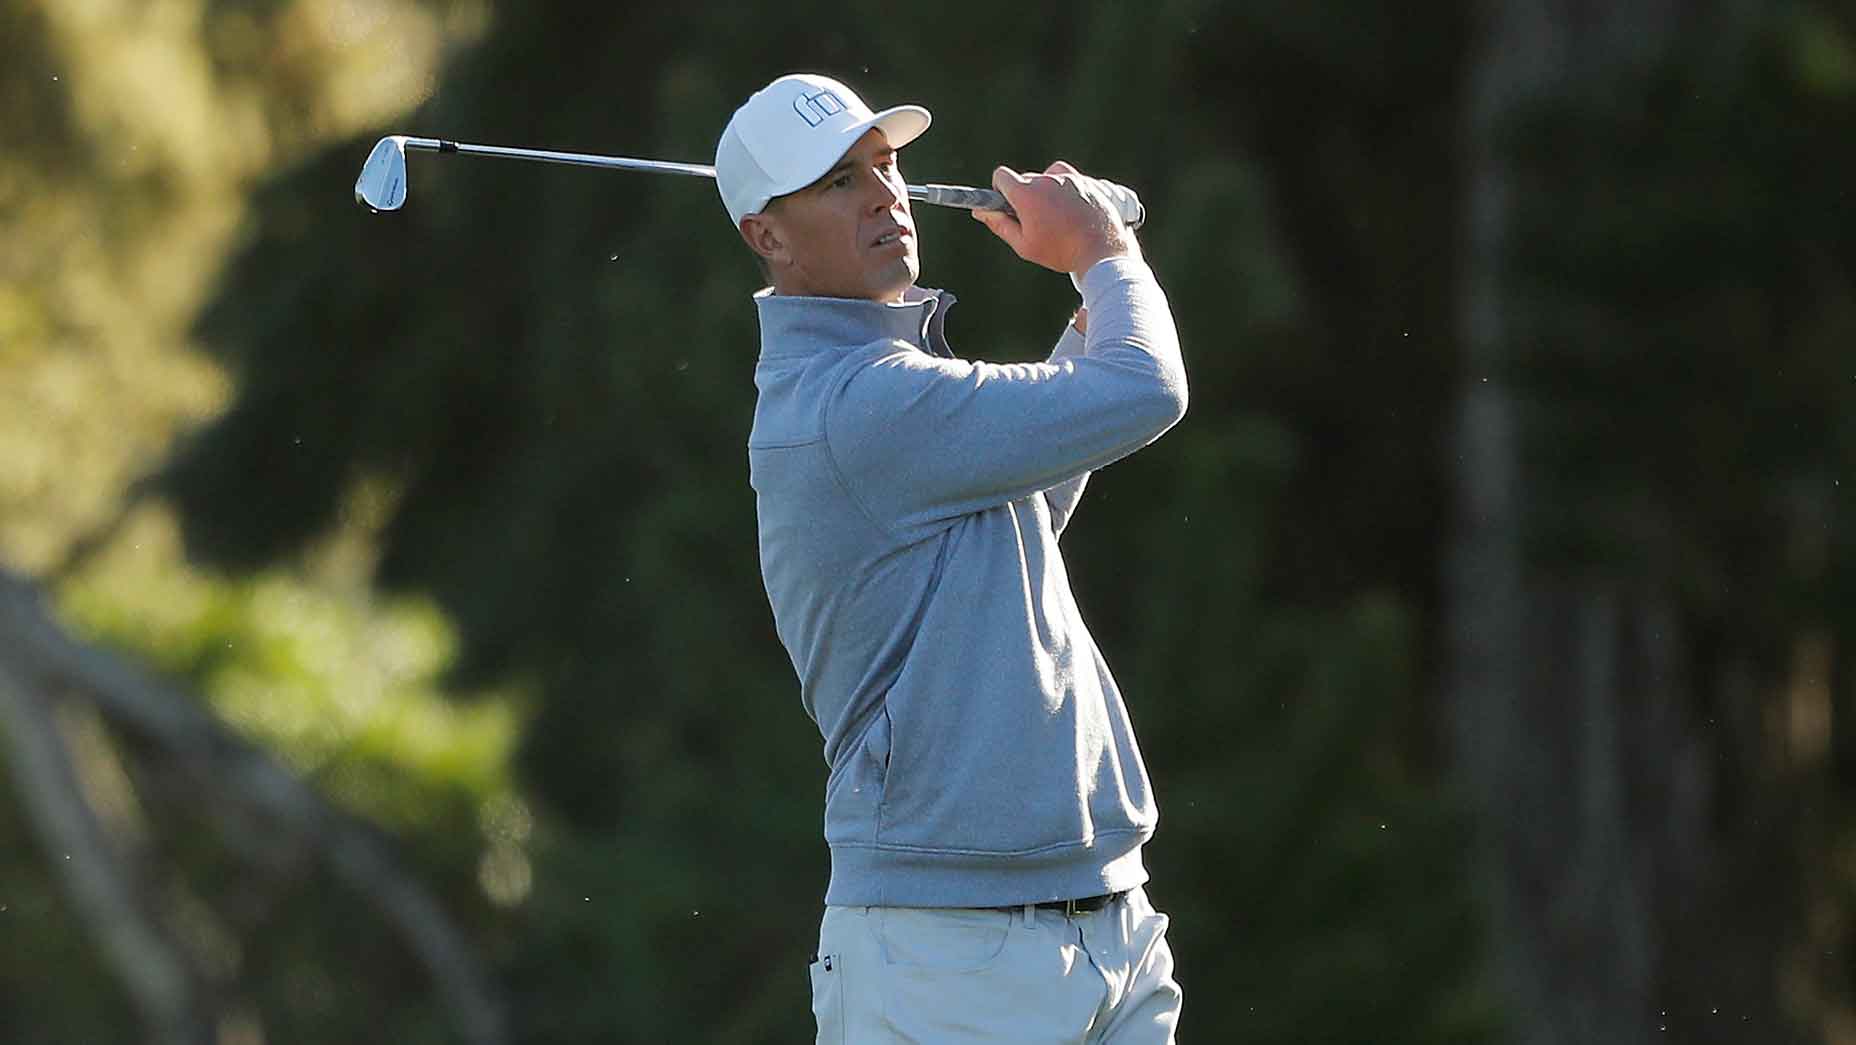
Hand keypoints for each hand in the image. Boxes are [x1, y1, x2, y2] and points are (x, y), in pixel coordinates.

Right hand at [972, 160, 1138, 277]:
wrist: (1102, 250)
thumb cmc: (1061, 251)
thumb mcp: (1024, 245)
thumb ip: (1000, 225)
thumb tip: (981, 212)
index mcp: (1027, 193)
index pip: (1001, 175)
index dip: (1000, 189)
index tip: (1006, 204)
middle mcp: (1047, 179)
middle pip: (1025, 179)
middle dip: (1025, 195)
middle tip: (1034, 221)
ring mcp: (1069, 178)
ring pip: (1048, 178)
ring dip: (1047, 192)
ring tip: (1057, 217)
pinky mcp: (1087, 181)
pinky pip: (1069, 180)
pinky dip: (1066, 192)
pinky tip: (1072, 212)